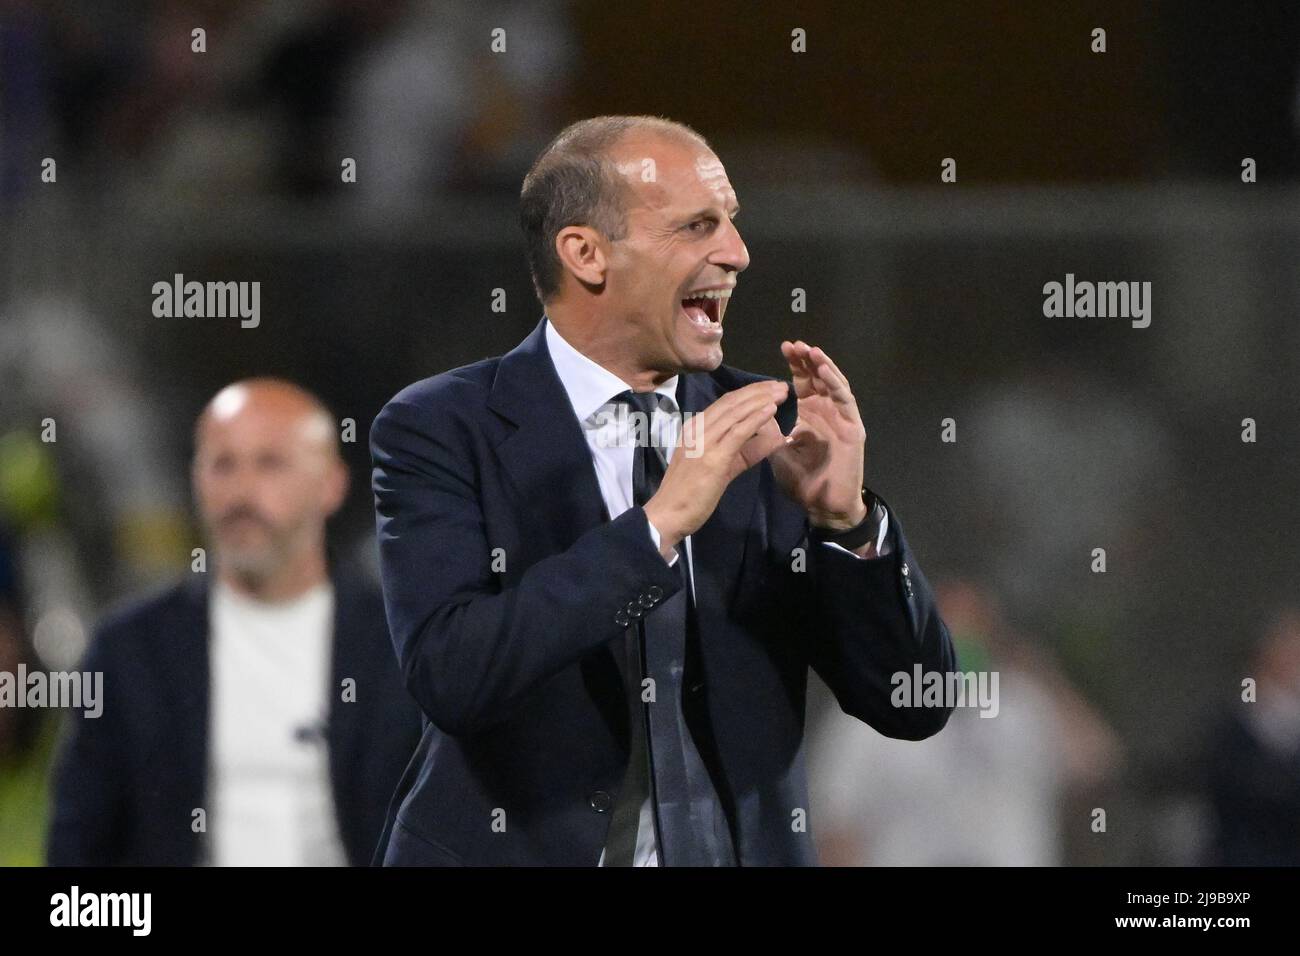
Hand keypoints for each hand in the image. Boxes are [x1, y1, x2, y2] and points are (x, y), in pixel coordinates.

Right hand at [643, 380, 788, 554]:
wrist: (669, 513)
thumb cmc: (690, 494)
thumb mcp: (719, 467)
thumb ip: (743, 452)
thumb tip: (772, 439)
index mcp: (695, 428)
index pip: (725, 403)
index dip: (749, 393)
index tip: (769, 388)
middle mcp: (697, 429)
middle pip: (732, 402)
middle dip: (759, 391)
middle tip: (782, 385)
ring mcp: (703, 441)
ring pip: (736, 412)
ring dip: (761, 400)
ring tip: (782, 392)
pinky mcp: (713, 457)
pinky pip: (737, 432)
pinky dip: (755, 418)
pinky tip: (771, 410)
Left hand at [768, 340, 868, 529]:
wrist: (823, 505)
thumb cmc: (802, 480)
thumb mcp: (778, 450)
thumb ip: (769, 429)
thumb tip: (753, 409)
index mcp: (808, 415)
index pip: (801, 383)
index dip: (794, 366)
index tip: (783, 348)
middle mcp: (826, 412)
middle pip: (817, 378)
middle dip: (806, 360)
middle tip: (794, 345)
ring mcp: (841, 417)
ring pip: (833, 383)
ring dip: (822, 366)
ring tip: (810, 351)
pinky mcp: (853, 426)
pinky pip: (845, 399)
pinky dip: (835, 383)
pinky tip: (824, 370)